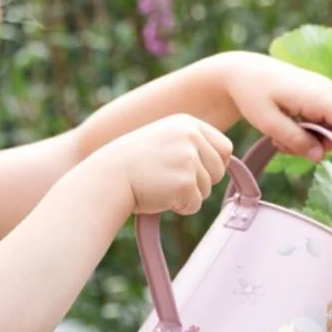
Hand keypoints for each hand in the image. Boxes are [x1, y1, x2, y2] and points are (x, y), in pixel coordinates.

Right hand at [96, 114, 232, 215]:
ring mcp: (189, 158)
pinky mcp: (186, 181)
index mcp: (187, 123)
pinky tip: (159, 196)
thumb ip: (190, 145)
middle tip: (173, 181)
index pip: (224, 147)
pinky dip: (180, 207)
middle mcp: (191, 136)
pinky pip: (195, 204)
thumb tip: (225, 160)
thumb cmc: (131, 164)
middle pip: (220, 169)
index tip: (195, 172)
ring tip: (161, 186)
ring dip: (187, 195)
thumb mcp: (163, 140)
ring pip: (207, 189)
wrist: (107, 177)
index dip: (213, 164)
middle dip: (202, 181)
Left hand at [218, 52, 331, 161]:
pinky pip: (319, 118)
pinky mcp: (315, 93)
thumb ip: (295, 140)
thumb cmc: (251, 94)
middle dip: (314, 143)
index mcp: (319, 94)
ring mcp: (322, 90)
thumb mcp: (269, 123)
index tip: (311, 147)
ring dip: (305, 138)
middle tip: (284, 146)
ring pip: (327, 126)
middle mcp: (326, 90)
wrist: (242, 71)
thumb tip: (319, 157)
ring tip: (278, 137)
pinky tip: (283, 127)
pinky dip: (303, 128)